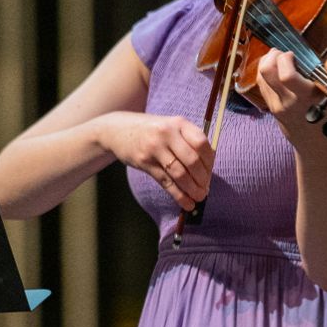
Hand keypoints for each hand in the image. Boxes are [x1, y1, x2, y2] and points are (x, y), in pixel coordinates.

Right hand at [97, 111, 212, 209]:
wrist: (117, 130)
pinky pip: (166, 182)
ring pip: (179, 173)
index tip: (210, 172)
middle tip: (206, 189)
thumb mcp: (170, 127)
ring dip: (192, 189)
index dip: (209, 161)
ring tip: (199, 197)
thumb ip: (188, 141)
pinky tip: (186, 203)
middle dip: (202, 179)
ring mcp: (154, 148)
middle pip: (192, 160)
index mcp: (178, 123)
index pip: (202, 143)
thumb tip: (208, 168)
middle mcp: (167, 133)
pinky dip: (178, 195)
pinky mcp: (144, 162)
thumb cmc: (150, 130)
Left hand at [255, 48, 326, 142]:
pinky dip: (265, 70)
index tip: (294, 54)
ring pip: (260, 75)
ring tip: (279, 58)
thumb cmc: (325, 113)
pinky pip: (261, 82)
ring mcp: (274, 104)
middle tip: (282, 53)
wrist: (311, 137)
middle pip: (266, 71)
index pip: (286, 76)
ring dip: (267, 61)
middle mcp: (286, 101)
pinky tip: (276, 67)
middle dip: (272, 56)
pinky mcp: (268, 105)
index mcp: (304, 97)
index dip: (286, 59)